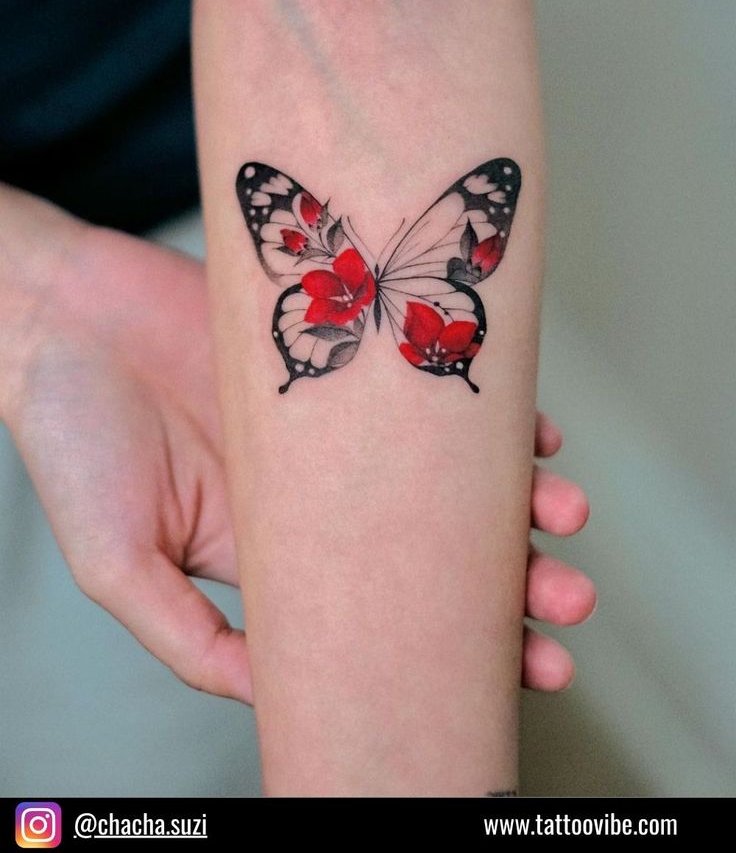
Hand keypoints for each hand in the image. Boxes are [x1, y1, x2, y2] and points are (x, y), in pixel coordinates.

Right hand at [8, 215, 593, 701]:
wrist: (66, 315)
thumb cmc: (75, 438)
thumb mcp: (119, 562)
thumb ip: (190, 637)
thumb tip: (271, 701)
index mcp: (277, 553)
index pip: (389, 612)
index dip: (461, 644)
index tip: (529, 671)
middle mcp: (323, 492)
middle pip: (441, 548)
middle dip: (516, 582)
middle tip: (569, 607)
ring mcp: (342, 422)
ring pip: (453, 469)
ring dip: (519, 497)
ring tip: (566, 518)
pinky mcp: (344, 347)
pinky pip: (432, 377)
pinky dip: (486, 409)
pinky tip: (530, 434)